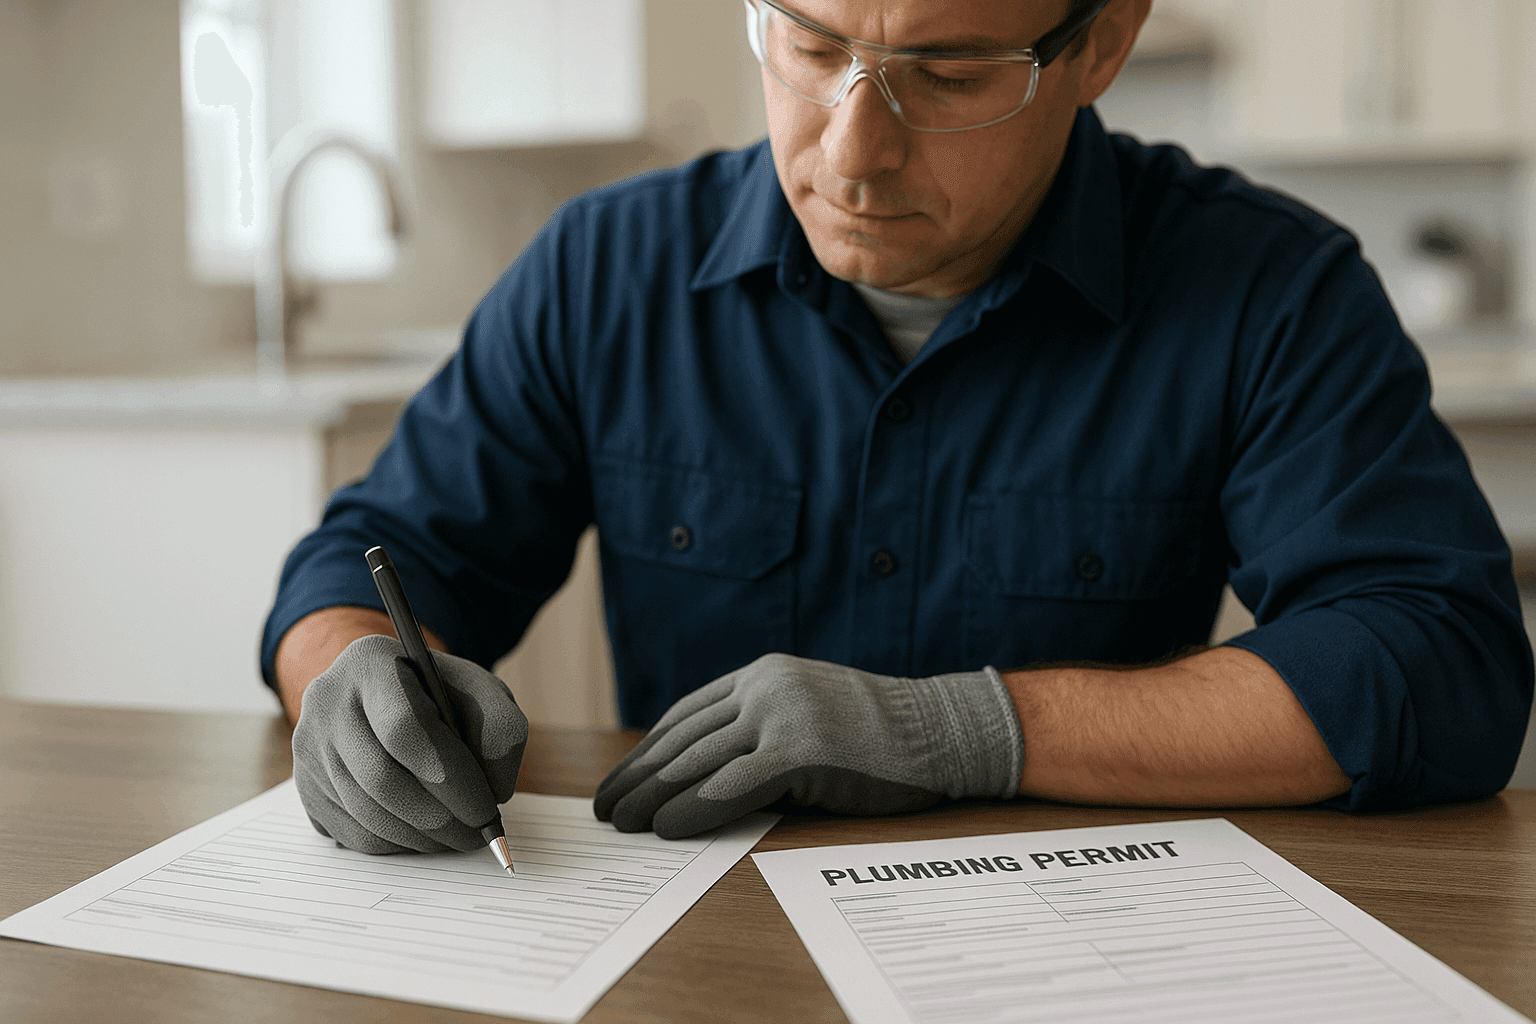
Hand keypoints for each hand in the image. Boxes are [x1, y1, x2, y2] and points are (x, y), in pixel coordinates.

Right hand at [292, 634, 527, 853]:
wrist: (385, 693)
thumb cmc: (439, 693)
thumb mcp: (481, 692)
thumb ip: (502, 731)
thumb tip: (494, 791)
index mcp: (370, 663)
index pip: (403, 727)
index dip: (448, 777)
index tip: (485, 809)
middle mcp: (326, 701)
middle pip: (380, 778)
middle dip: (439, 818)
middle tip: (477, 834)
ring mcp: (309, 746)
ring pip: (366, 812)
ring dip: (421, 837)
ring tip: (458, 836)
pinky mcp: (304, 785)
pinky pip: (351, 832)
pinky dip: (396, 844)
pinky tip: (425, 834)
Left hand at [594, 653, 1022, 838]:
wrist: (944, 730)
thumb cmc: (881, 736)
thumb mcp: (809, 716)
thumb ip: (759, 731)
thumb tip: (701, 774)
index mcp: (763, 673)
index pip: (686, 714)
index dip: (646, 750)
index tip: (619, 778)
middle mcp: (765, 685)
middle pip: (682, 736)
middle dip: (638, 776)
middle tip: (604, 808)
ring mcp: (783, 713)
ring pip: (699, 759)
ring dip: (652, 796)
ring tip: (623, 823)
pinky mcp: (801, 748)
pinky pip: (732, 784)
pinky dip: (694, 808)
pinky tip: (666, 829)